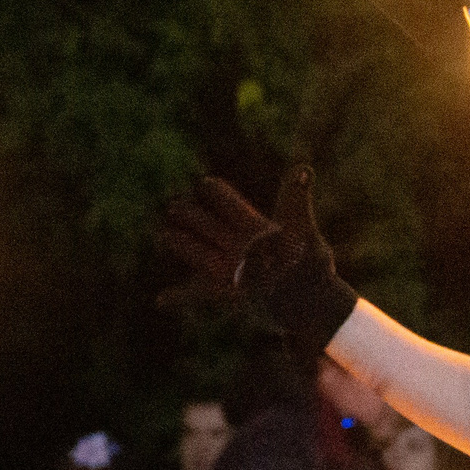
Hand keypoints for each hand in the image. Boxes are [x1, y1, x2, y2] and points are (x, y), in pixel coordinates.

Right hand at [159, 169, 358, 352]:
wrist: (309, 301)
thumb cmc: (309, 264)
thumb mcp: (301, 229)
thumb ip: (296, 200)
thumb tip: (305, 168)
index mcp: (255, 228)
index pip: (231, 205)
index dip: (218, 194)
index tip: (205, 183)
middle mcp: (240, 245)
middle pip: (209, 225)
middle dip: (191, 216)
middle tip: (173, 205)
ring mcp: (232, 268)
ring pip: (199, 253)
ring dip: (182, 244)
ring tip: (161, 236)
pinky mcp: (228, 292)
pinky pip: (197, 293)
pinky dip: (178, 296)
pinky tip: (160, 300)